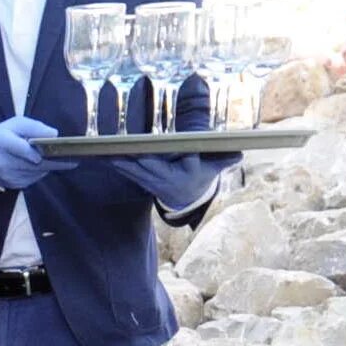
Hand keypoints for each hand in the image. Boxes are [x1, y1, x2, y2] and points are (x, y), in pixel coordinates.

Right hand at [0, 116, 73, 192]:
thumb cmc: (4, 136)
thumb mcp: (16, 124)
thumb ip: (34, 127)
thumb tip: (54, 135)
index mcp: (1, 142)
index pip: (19, 148)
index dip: (33, 152)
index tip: (47, 153)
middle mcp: (2, 162)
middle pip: (32, 164)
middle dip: (53, 161)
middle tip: (73, 159)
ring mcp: (7, 176)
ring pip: (36, 172)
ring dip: (49, 166)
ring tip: (63, 160)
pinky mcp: (12, 184)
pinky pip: (33, 179)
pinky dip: (41, 172)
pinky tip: (43, 165)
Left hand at [102, 151, 239, 212]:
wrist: (188, 199)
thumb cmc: (201, 175)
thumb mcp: (214, 167)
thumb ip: (224, 159)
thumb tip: (240, 153)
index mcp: (189, 172)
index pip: (189, 161)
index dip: (186, 155)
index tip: (180, 149)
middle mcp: (170, 179)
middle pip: (156, 165)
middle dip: (143, 156)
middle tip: (131, 146)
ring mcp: (155, 182)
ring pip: (139, 169)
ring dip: (124, 161)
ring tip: (109, 151)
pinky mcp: (144, 182)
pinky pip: (130, 173)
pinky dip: (119, 165)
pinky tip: (105, 157)